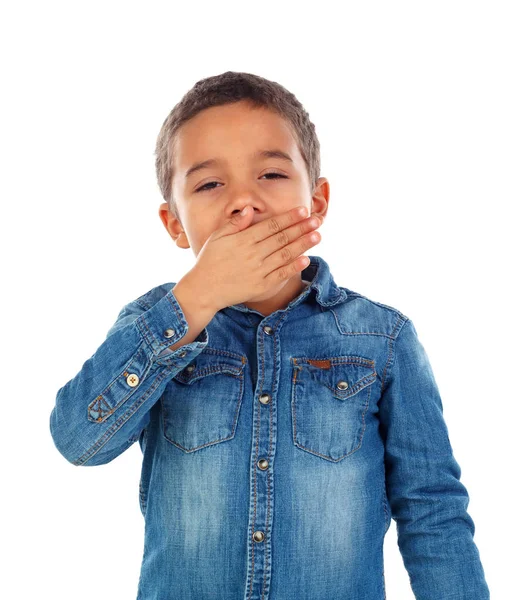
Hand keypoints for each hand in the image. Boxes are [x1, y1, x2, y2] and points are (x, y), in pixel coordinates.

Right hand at [185, 205, 322, 311]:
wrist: (204, 289)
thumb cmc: (210, 260)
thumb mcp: (217, 237)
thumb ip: (235, 223)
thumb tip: (250, 210)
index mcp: (243, 240)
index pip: (271, 225)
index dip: (289, 217)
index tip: (303, 210)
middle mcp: (253, 254)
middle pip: (282, 238)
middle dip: (301, 228)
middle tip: (317, 220)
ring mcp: (258, 271)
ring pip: (285, 255)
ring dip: (303, 244)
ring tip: (317, 236)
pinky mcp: (261, 286)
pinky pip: (281, 275)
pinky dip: (294, 267)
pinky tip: (306, 259)